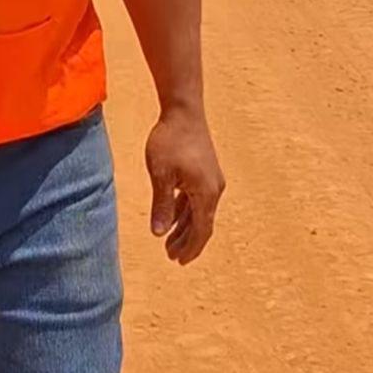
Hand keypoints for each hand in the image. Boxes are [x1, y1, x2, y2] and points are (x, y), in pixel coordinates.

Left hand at [146, 106, 224, 264]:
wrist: (183, 110)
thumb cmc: (170, 140)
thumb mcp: (161, 174)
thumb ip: (161, 205)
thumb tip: (159, 233)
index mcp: (206, 194)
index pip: (201, 231)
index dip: (190, 248)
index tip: (178, 261)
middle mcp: (214, 189)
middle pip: (202, 224)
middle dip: (187, 242)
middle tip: (172, 257)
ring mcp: (212, 179)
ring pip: (200, 211)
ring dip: (186, 227)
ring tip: (170, 241)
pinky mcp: (206, 170)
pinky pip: (197, 197)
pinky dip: (186, 210)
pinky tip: (174, 216)